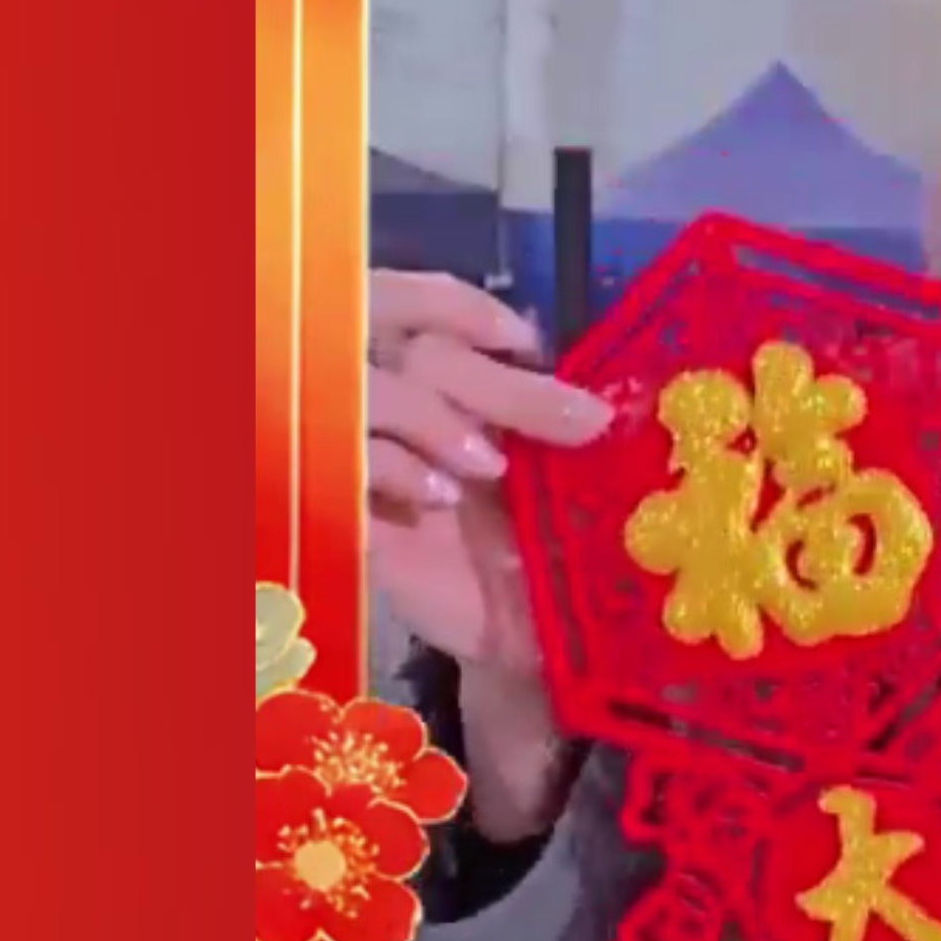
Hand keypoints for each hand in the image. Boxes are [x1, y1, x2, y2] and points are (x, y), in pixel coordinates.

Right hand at [364, 269, 611, 833]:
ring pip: (370, 392)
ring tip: (490, 467)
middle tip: (572, 423)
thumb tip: (596, 385)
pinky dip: (394, 468)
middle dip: (486, 378)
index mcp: (451, 379)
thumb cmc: (547, 542)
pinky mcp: (347, 511)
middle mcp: (403, 404)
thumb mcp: (564, 474)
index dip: (464, 309)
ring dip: (435, 419)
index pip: (425, 305)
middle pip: (412, 346)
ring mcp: (368, 454)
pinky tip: (441, 499)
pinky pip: (345, 461)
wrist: (520, 634)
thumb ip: (561, 419)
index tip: (526, 345)